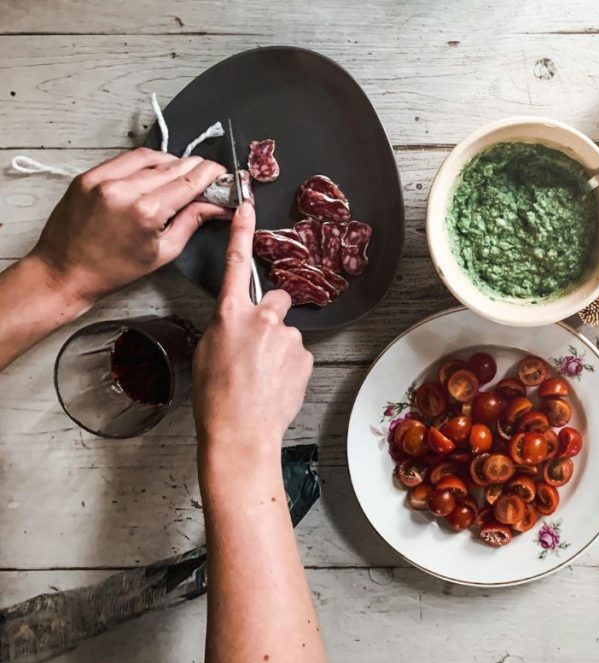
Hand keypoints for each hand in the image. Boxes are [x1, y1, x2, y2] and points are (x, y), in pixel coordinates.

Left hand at [29, 147, 227, 305]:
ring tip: (182, 172)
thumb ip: (192, 222)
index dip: (211, 174)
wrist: (65, 271)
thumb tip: (217, 206)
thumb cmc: (114, 270)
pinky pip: (125, 159)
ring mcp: (103, 180)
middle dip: (196, 168)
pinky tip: (155, 170)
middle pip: (173, 167)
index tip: (222, 173)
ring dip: (172, 162)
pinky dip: (146, 161)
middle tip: (209, 173)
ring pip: (151, 158)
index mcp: (147, 213)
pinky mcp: (88, 176)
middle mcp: (124, 190)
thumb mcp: (163, 252)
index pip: (189, 182)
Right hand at [192, 201, 312, 474]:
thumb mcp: (206, 352)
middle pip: (276, 300)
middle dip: (271, 316)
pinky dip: (289, 365)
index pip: (235, 263)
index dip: (242, 232)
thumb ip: (224, 327)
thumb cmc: (215, 397)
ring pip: (286, 332)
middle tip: (258, 346)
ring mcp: (286, 336)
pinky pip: (298, 353)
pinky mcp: (305, 355)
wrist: (240, 431)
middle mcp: (261, 319)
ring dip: (278, 347)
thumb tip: (237, 324)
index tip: (247, 207)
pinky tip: (275, 384)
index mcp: (229, 314)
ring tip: (262, 376)